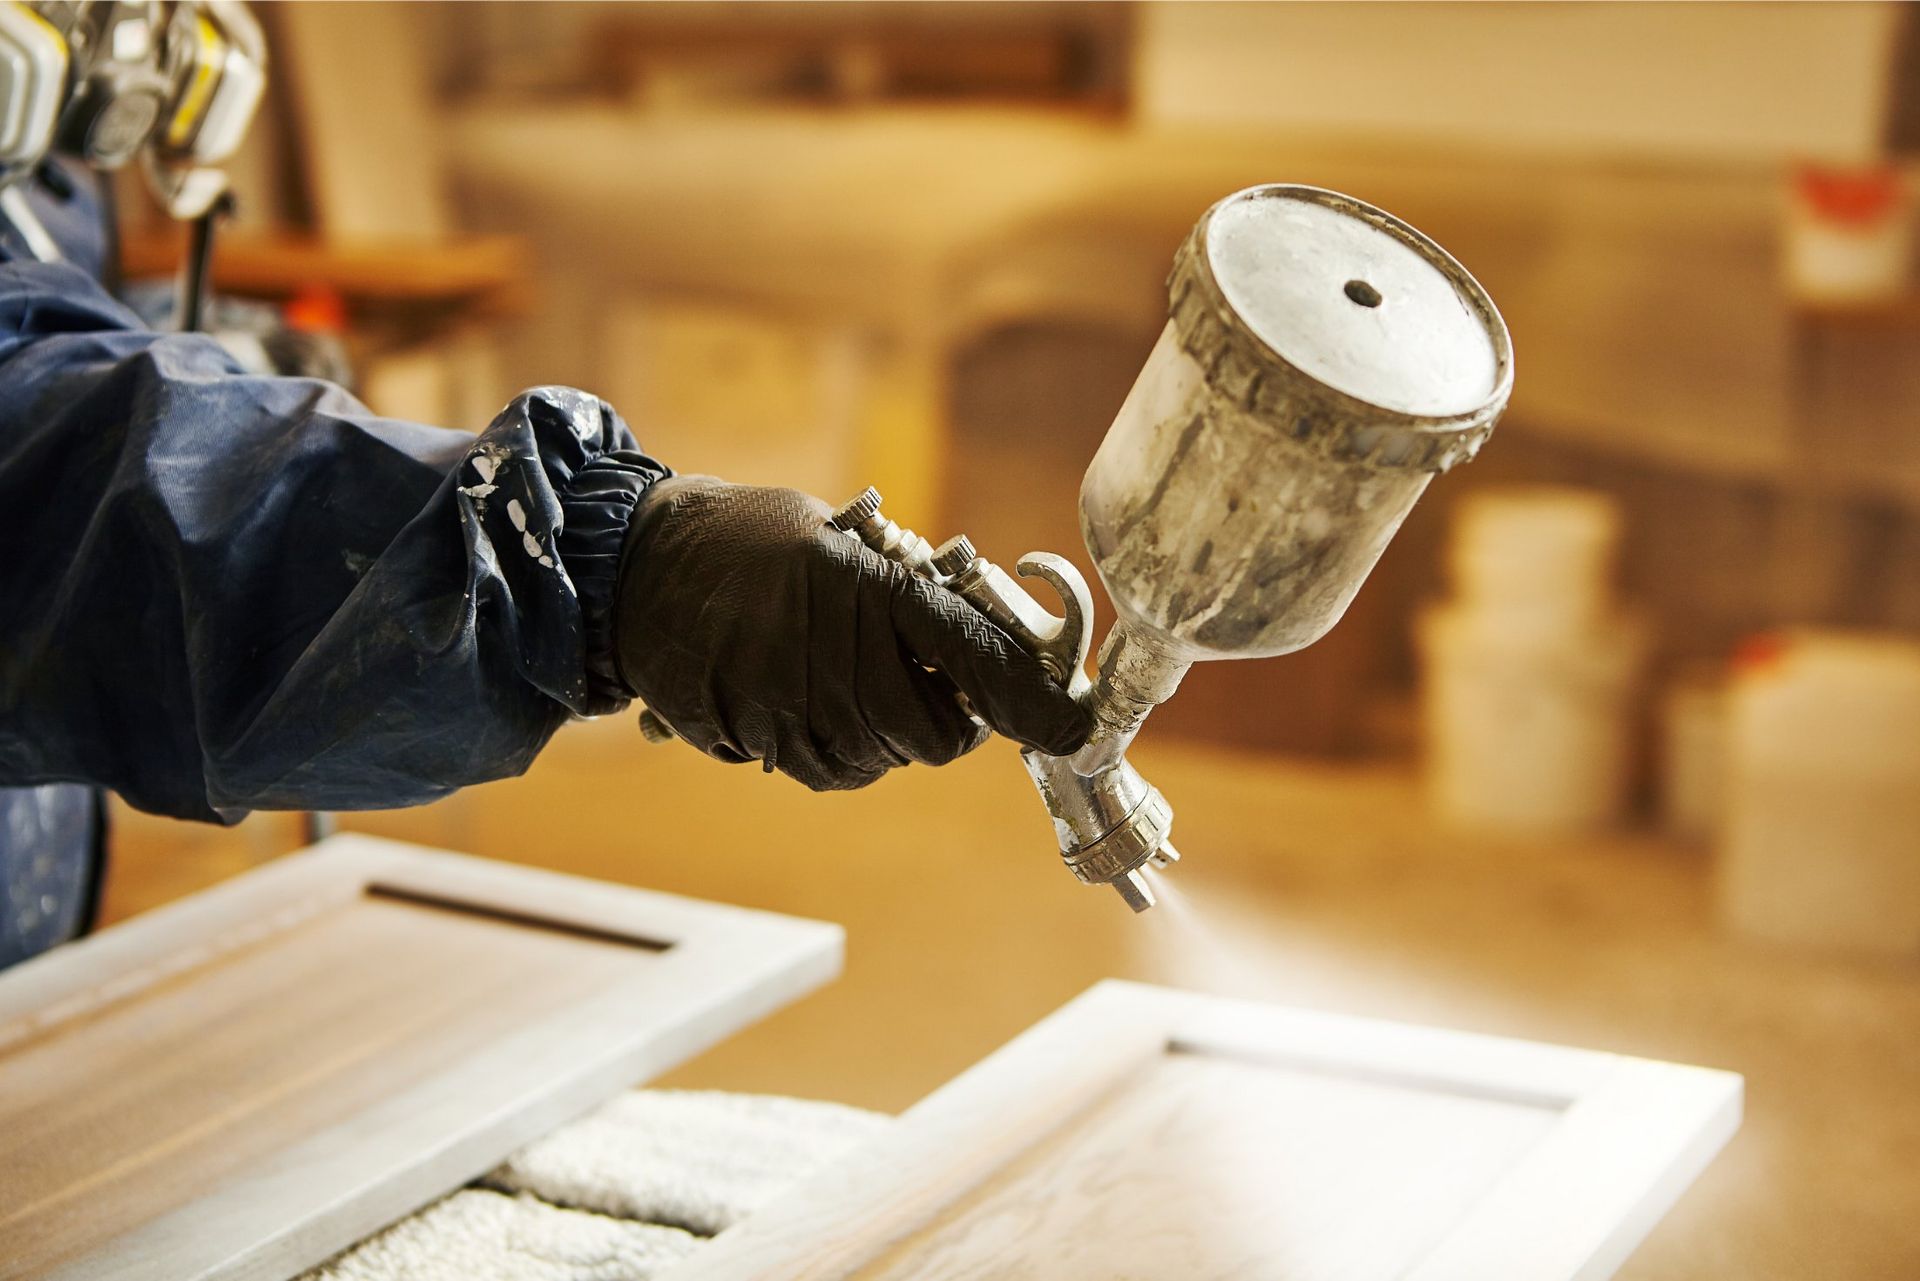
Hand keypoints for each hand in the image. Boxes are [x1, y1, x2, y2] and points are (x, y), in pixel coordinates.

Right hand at [614, 478, 1092, 789]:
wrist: (637, 567)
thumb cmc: (750, 542)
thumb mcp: (844, 541)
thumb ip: (913, 597)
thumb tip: (991, 647)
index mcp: (871, 588)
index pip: (980, 659)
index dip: (1037, 703)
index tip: (1075, 725)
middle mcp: (839, 657)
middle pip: (938, 736)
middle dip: (949, 718)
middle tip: (926, 681)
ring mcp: (796, 709)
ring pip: (884, 759)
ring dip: (888, 732)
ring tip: (848, 676)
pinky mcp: (759, 742)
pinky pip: (831, 771)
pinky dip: (841, 748)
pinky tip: (811, 699)